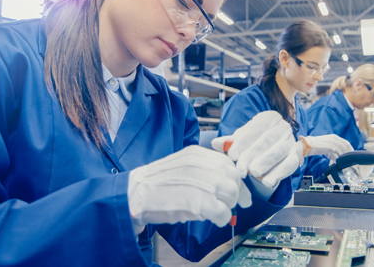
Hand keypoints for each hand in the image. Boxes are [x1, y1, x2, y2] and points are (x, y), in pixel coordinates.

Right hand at [127, 145, 251, 228]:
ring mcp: (202, 182)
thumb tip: (224, 181)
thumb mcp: (181, 165)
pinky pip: (223, 212)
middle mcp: (202, 164)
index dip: (235, 180)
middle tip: (230, 205)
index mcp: (197, 154)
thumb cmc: (155, 184)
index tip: (238, 191)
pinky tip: (211, 219)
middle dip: (235, 194)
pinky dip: (221, 218)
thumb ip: (201, 168)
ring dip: (227, 206)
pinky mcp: (200, 202)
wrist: (134, 194)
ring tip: (214, 211)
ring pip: (231, 195)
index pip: (228, 164)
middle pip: (233, 179)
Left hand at [212, 111, 297, 188]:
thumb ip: (230, 141)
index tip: (232, 156)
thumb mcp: (243, 139)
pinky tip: (267, 182)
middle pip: (267, 140)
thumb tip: (215, 143)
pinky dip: (278, 174)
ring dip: (266, 162)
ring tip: (253, 173)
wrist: (275, 147)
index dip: (243, 142)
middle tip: (241, 170)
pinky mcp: (296, 156)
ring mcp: (290, 141)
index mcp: (268, 118)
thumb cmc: (256, 141)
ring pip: (279, 150)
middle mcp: (282, 127)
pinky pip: (289, 164)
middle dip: (252, 155)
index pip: (255, 128)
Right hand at [297, 134, 353, 160]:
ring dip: (345, 155)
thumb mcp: (326, 148)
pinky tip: (340, 161)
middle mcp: (335, 138)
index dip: (350, 148)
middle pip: (346, 145)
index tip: (352, 154)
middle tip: (351, 159)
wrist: (308, 145)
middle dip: (349, 152)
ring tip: (346, 161)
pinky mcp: (330, 146)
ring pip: (343, 149)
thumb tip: (336, 158)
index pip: (346, 142)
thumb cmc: (316, 146)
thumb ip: (333, 152)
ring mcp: (333, 141)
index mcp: (334, 137)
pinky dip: (340, 157)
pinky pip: (338, 152)